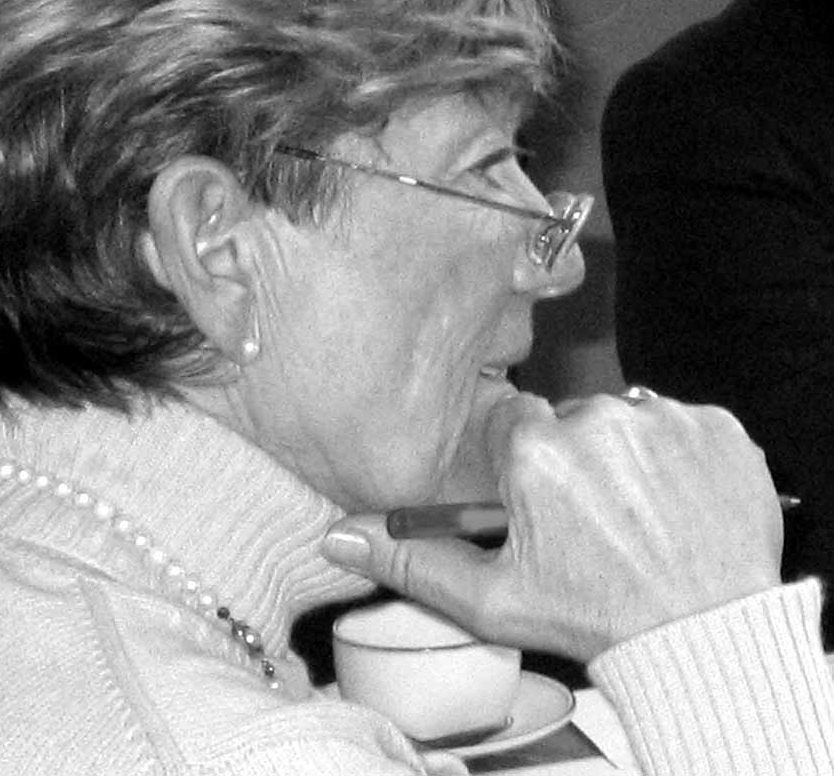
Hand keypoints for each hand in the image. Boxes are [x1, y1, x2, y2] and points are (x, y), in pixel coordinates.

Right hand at [322, 391, 782, 662]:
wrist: (707, 638)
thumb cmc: (596, 618)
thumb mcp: (491, 597)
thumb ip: (413, 559)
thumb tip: (339, 536)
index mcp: (535, 450)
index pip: (515, 425)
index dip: (526, 465)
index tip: (543, 498)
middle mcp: (596, 418)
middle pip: (569, 418)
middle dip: (574, 458)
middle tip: (591, 517)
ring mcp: (662, 419)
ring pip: (623, 418)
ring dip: (625, 454)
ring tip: (636, 514)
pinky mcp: (716, 425)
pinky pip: (680, 422)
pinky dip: (679, 454)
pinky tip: (677, 501)